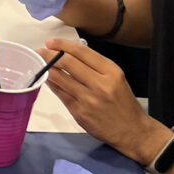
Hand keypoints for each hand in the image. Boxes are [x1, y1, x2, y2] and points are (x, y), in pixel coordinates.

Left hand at [41, 39, 167, 163]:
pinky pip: (60, 94)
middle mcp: (100, 84)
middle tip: (40, 51)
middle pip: (68, 63)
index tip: (51, 42)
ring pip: (60, 78)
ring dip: (47, 68)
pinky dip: (52, 84)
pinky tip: (47, 79)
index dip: (63, 44)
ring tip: (40, 63)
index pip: (82, 52)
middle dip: (50, 54)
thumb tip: (68, 53)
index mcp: (111, 72)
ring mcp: (88, 99)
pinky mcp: (79, 112)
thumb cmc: (124, 103)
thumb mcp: (116, 78)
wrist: (133, 132)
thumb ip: (95, 65)